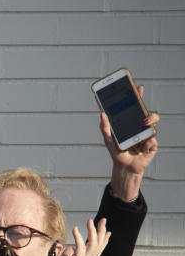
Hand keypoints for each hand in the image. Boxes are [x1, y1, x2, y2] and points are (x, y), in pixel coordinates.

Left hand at [52, 218, 110, 255]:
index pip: (98, 250)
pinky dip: (78, 237)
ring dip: (92, 231)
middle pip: (99, 244)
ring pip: (94, 244)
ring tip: (90, 221)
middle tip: (103, 219)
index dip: (104, 240)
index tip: (108, 231)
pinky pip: (81, 247)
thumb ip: (69, 255)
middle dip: (102, 231)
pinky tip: (75, 229)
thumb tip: (70, 248)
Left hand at [101, 87, 158, 201]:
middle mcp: (141, 128)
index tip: (138, 88)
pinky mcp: (153, 145)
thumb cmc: (117, 152)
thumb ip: (105, 128)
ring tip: (142, 134)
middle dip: (149, 115)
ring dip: (149, 128)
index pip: (136, 108)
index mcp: (132, 124)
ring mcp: (148, 135)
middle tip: (144, 118)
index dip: (138, 98)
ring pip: (153, 126)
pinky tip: (142, 148)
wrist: (124, 167)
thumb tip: (102, 114)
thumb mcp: (108, 140)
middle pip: (149, 115)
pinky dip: (147, 144)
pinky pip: (152, 141)